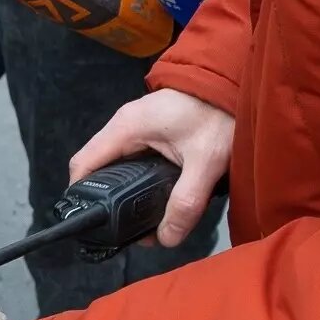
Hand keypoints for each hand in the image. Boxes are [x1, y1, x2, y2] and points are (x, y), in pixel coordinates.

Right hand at [69, 88, 233, 246]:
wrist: (239, 80)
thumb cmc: (219, 113)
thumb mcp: (206, 162)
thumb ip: (186, 202)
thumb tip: (166, 239)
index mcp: (125, 128)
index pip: (83, 164)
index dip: (80, 195)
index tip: (92, 222)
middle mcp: (123, 125)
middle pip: (97, 167)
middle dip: (106, 199)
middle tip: (123, 228)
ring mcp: (136, 125)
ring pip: (115, 163)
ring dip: (122, 190)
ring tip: (139, 218)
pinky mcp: (150, 129)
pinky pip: (131, 157)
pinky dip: (135, 178)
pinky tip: (152, 195)